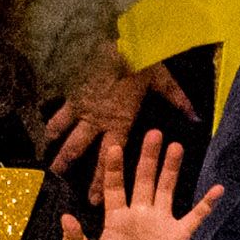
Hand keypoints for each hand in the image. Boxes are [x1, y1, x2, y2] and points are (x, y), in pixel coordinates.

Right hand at [48, 52, 186, 171]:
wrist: (115, 41)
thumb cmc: (140, 61)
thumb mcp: (163, 80)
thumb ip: (178, 101)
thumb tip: (197, 118)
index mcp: (120, 122)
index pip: (109, 157)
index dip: (99, 179)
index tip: (91, 198)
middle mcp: (98, 120)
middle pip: (80, 150)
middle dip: (68, 167)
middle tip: (58, 182)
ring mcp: (82, 108)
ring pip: (64, 133)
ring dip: (55, 148)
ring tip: (47, 162)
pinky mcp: (72, 95)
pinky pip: (58, 112)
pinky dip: (50, 121)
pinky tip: (43, 131)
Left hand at [59, 128, 219, 239]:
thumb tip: (64, 217)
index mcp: (117, 217)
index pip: (115, 186)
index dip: (115, 168)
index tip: (114, 146)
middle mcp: (140, 213)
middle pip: (145, 179)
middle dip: (148, 157)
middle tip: (153, 133)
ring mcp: (161, 222)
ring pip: (167, 189)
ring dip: (172, 169)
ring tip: (176, 146)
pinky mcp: (178, 234)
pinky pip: (195, 216)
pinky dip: (206, 204)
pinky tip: (218, 189)